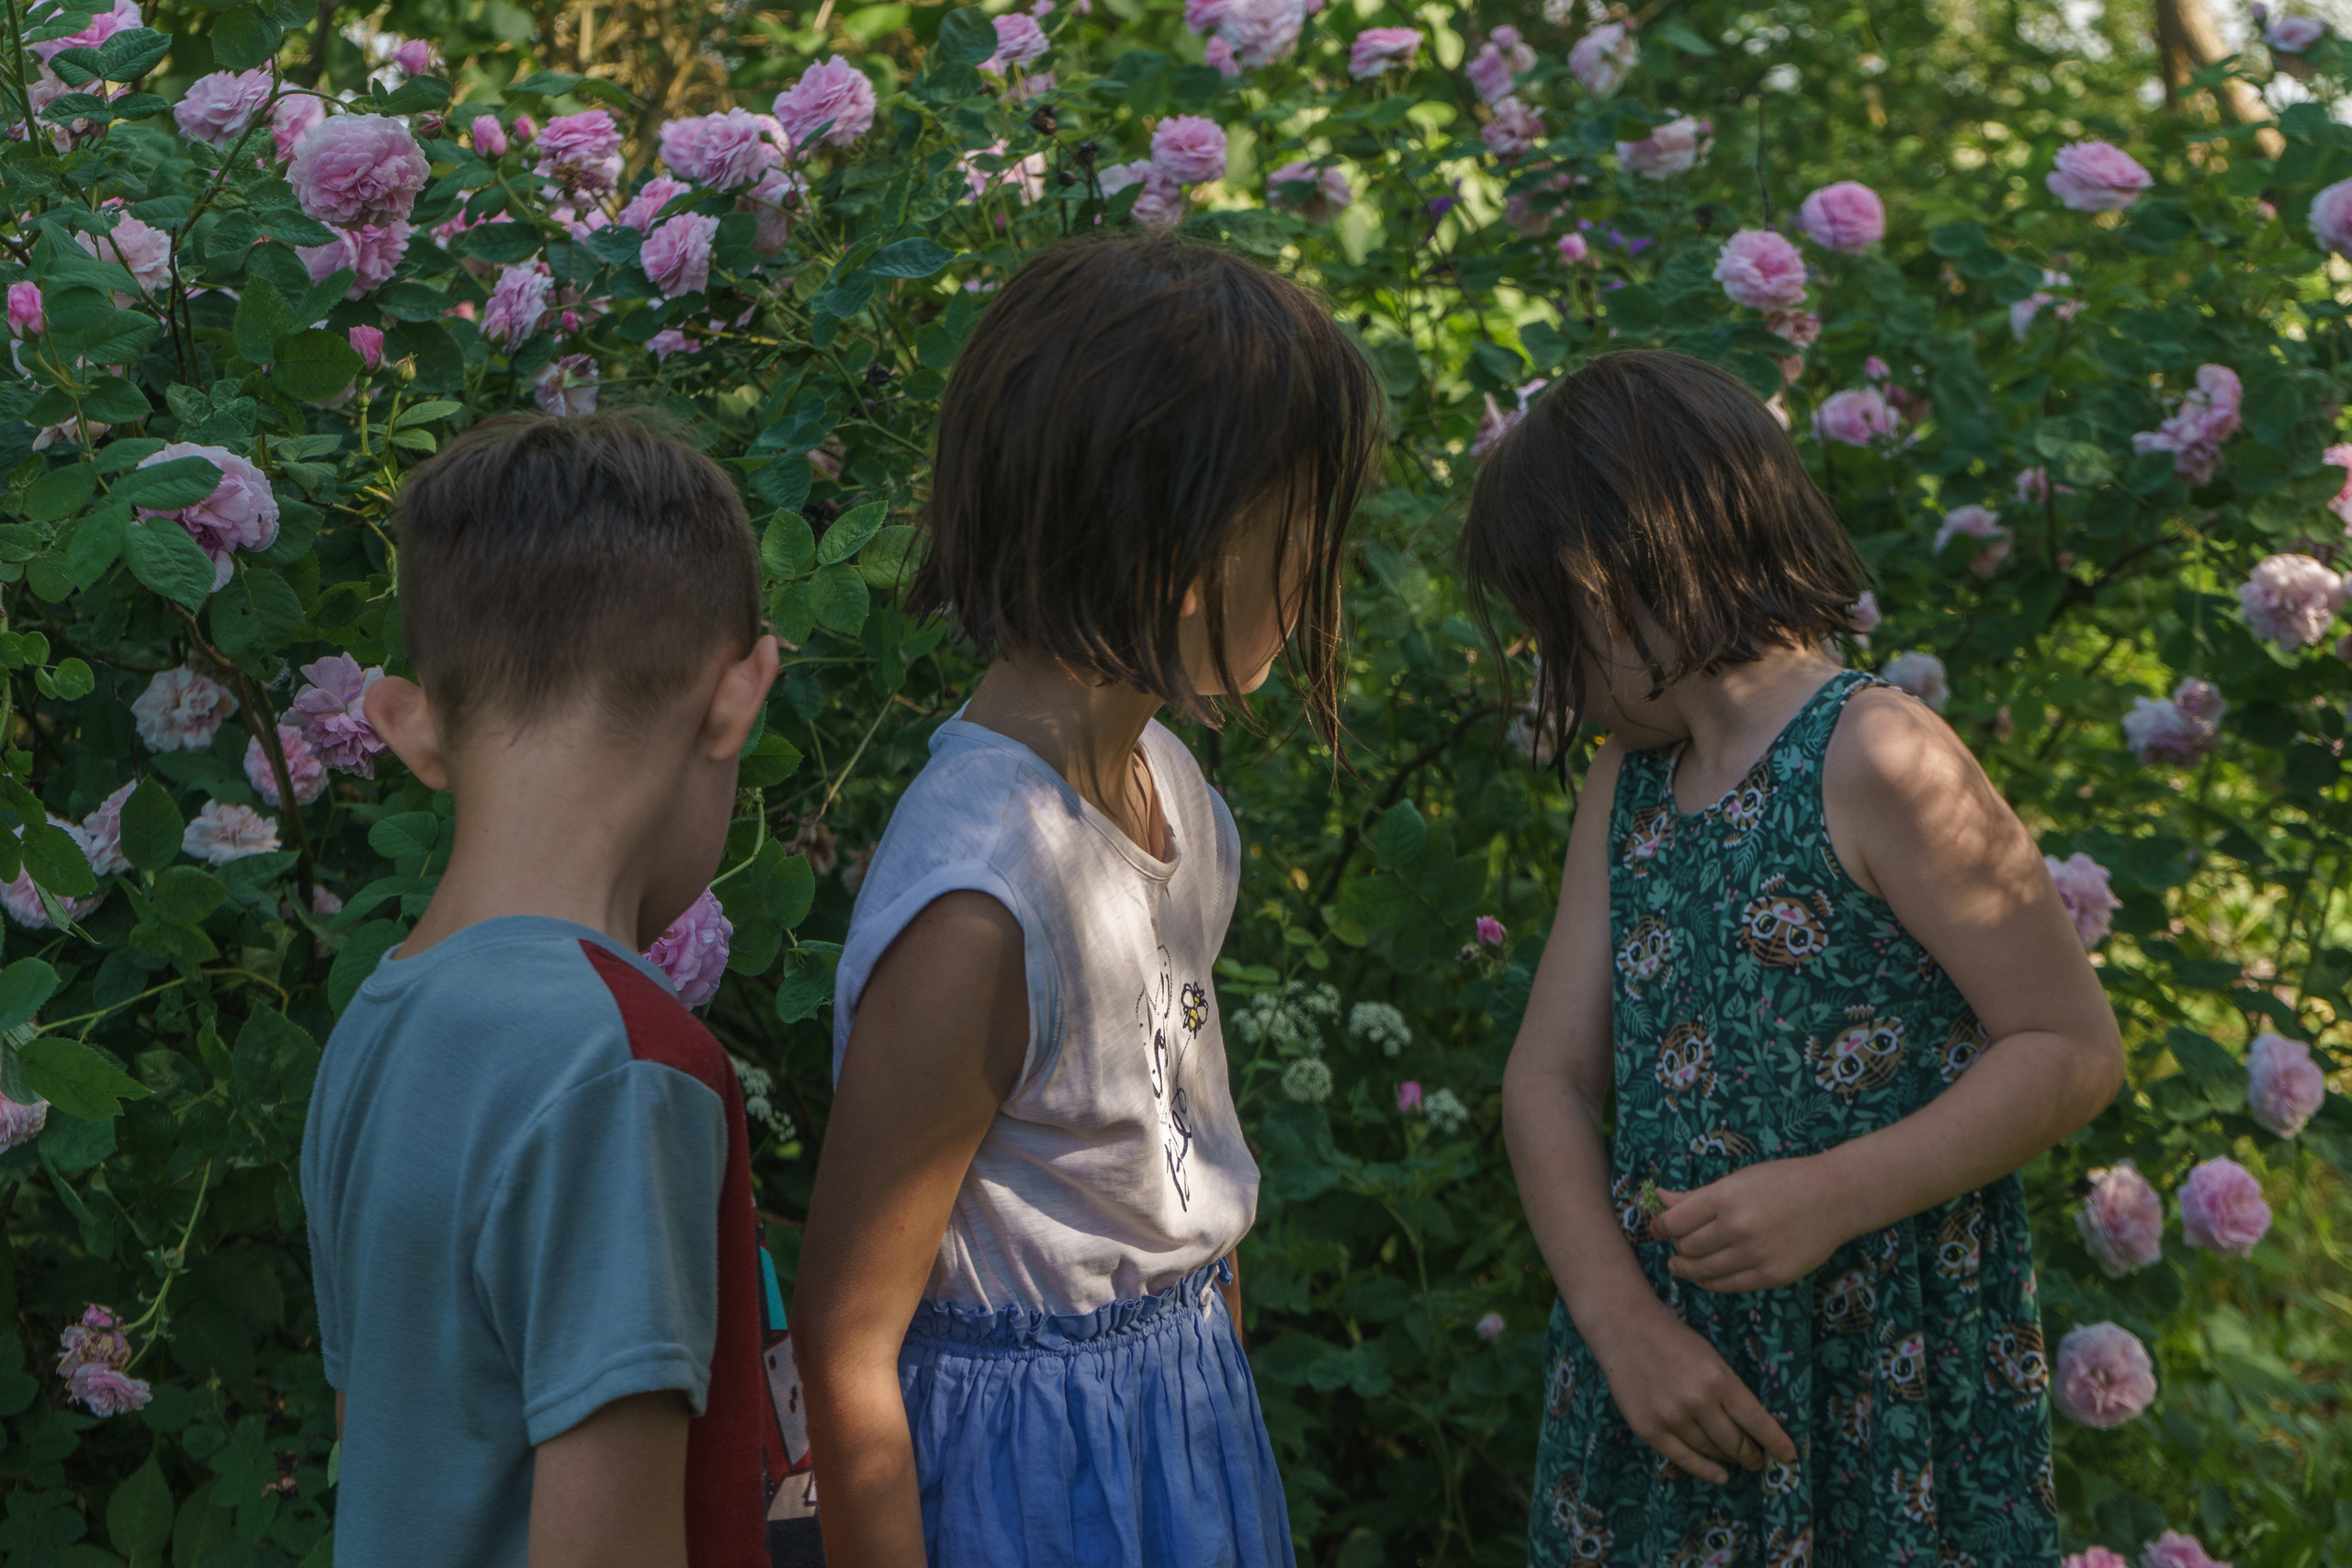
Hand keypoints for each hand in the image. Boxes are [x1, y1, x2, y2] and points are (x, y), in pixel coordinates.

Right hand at [1583, 1299, 1795, 1485]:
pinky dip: (1705, 1470)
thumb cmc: (1673, 1339)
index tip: (1789, 1456)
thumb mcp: (1712, 1357)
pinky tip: (1720, 1476)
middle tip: (1758, 1460)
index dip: (1776, 1442)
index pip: (1756, 1420)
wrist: (1625, 1328)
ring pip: (1710, 1450)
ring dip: (1728, 1458)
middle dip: (1751, 1454)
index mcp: (1719, 1379)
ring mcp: (1671, 1417)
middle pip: (1735, 1442)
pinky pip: (1683, 1458)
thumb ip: (1729, 1390)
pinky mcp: (1649, 1429)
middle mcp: (1698, 1401)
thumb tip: (1750, 1426)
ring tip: (1735, 1460)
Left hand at [1652, 1155, 1856, 1293]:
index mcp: (1725, 1197)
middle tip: (1675, 1246)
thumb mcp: (1737, 1179)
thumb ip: (1696, 1195)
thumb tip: (1659, 1200)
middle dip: (1677, 1247)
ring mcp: (1755, 1254)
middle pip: (1687, 1247)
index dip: (1660, 1228)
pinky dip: (1712, 1282)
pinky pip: (1729, 1285)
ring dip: (1688, 1268)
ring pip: (1704, 1271)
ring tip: (1683, 1264)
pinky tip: (1706, 1276)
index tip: (1657, 1229)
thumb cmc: (1783, 1181)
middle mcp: (1737, 1227)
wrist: (1834, 1197)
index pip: (1674, 1222)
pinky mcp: (1772, 1276)